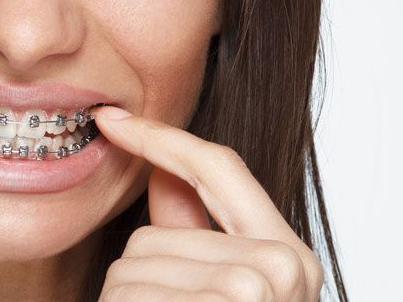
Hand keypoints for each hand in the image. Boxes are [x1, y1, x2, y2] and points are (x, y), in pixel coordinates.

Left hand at [90, 106, 322, 301]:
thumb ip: (194, 234)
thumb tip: (162, 173)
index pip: (220, 168)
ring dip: (129, 298)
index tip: (113, 119)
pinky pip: (132, 291)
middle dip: (139, 275)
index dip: (161, 139)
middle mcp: (284, 267)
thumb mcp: (216, 289)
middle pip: (158, 232)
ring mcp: (255, 289)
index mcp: (290, 256)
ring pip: (137, 260)